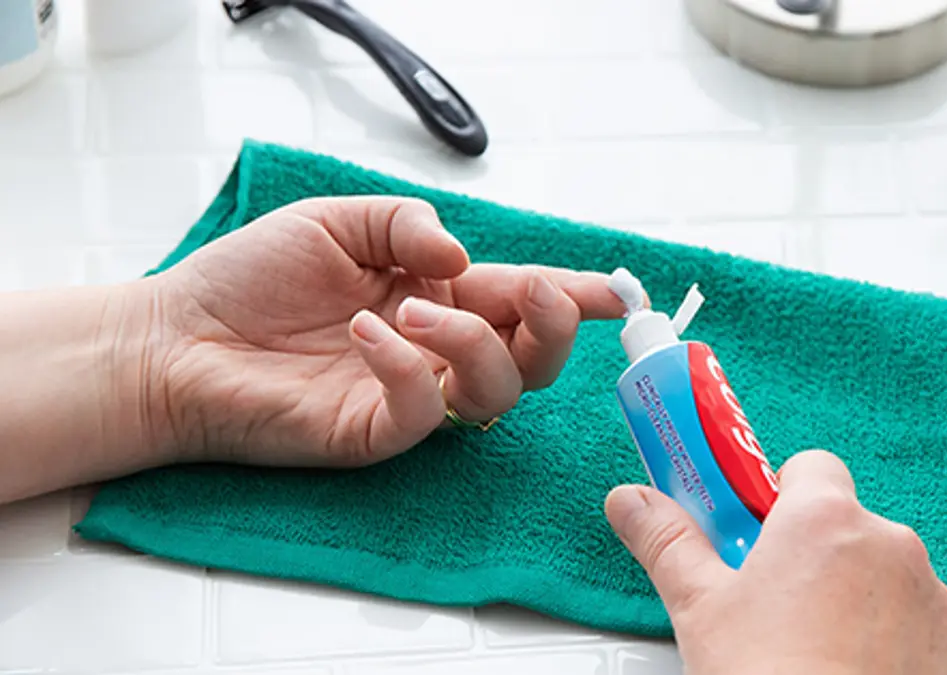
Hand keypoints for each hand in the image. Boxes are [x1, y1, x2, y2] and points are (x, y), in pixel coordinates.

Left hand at [138, 196, 625, 466]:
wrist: (178, 338)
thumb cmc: (251, 278)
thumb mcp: (338, 220)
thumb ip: (407, 226)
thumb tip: (463, 257)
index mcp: (437, 297)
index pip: (522, 299)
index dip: (575, 297)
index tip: (617, 292)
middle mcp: (437, 351)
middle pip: (532, 357)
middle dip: (554, 325)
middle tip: (541, 293)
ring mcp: (411, 397)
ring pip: (496, 391)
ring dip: (476, 342)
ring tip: (411, 308)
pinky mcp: (376, 433)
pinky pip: (425, 411)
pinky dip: (407, 367)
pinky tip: (365, 332)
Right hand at [605, 451, 946, 674]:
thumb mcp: (699, 608)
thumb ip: (667, 540)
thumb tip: (630, 501)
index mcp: (823, 519)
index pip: (809, 469)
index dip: (779, 501)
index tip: (755, 531)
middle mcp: (889, 545)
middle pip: (847, 526)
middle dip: (816, 556)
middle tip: (776, 604)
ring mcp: (931, 596)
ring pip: (887, 576)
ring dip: (859, 598)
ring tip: (817, 650)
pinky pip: (925, 625)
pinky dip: (899, 643)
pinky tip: (859, 672)